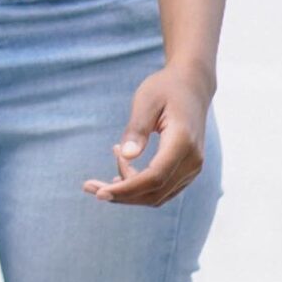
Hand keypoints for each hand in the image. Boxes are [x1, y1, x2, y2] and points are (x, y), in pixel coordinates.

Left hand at [84, 65, 211, 206]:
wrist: (192, 86)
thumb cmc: (165, 89)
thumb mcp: (146, 101)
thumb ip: (137, 129)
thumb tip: (126, 155)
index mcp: (182, 142)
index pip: (154, 177)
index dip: (126, 189)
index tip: (99, 194)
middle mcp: (193, 160)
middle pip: (154, 192)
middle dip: (121, 195)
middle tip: (88, 187)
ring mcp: (193, 167)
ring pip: (158, 195)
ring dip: (128, 192)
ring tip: (102, 174)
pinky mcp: (187, 169)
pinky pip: (162, 188)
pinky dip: (140, 186)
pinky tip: (121, 168)